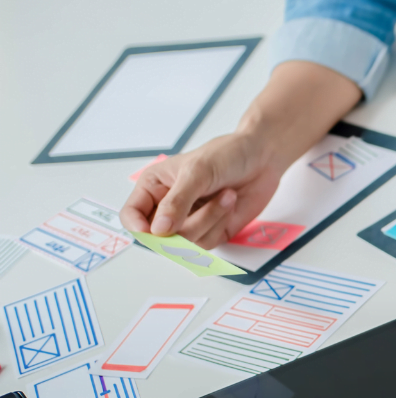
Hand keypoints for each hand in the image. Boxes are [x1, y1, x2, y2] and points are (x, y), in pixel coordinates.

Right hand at [120, 131, 284, 248]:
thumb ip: (176, 202)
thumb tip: (159, 230)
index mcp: (153, 187)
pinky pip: (207, 243)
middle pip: (159, 237)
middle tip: (201, 204)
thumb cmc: (225, 155)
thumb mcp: (197, 172)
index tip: (155, 231)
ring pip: (186, 242)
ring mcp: (190, 221)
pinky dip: (220, 224)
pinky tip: (230, 203)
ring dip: (209, 220)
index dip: (138, 228)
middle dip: (183, 225)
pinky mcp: (212, 231)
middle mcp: (168, 208)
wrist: (261, 157)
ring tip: (225, 195)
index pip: (132, 215)